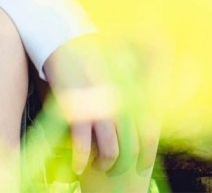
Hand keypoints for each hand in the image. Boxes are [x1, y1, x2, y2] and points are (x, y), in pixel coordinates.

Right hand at [43, 35, 157, 177]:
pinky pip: (83, 147)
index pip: (148, 132)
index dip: (146, 153)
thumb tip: (134, 116)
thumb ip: (127, 89)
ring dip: (104, 164)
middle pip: (131, 147)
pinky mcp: (76, 111)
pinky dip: (80, 161)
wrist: (62, 42)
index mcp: (129, 91)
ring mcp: (98, 106)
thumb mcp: (114, 68)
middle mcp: (118, 101)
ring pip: (110, 151)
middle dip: (123, 165)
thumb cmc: (88, 56)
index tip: (141, 164)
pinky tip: (77, 166)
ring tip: (96, 165)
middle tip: (113, 170)